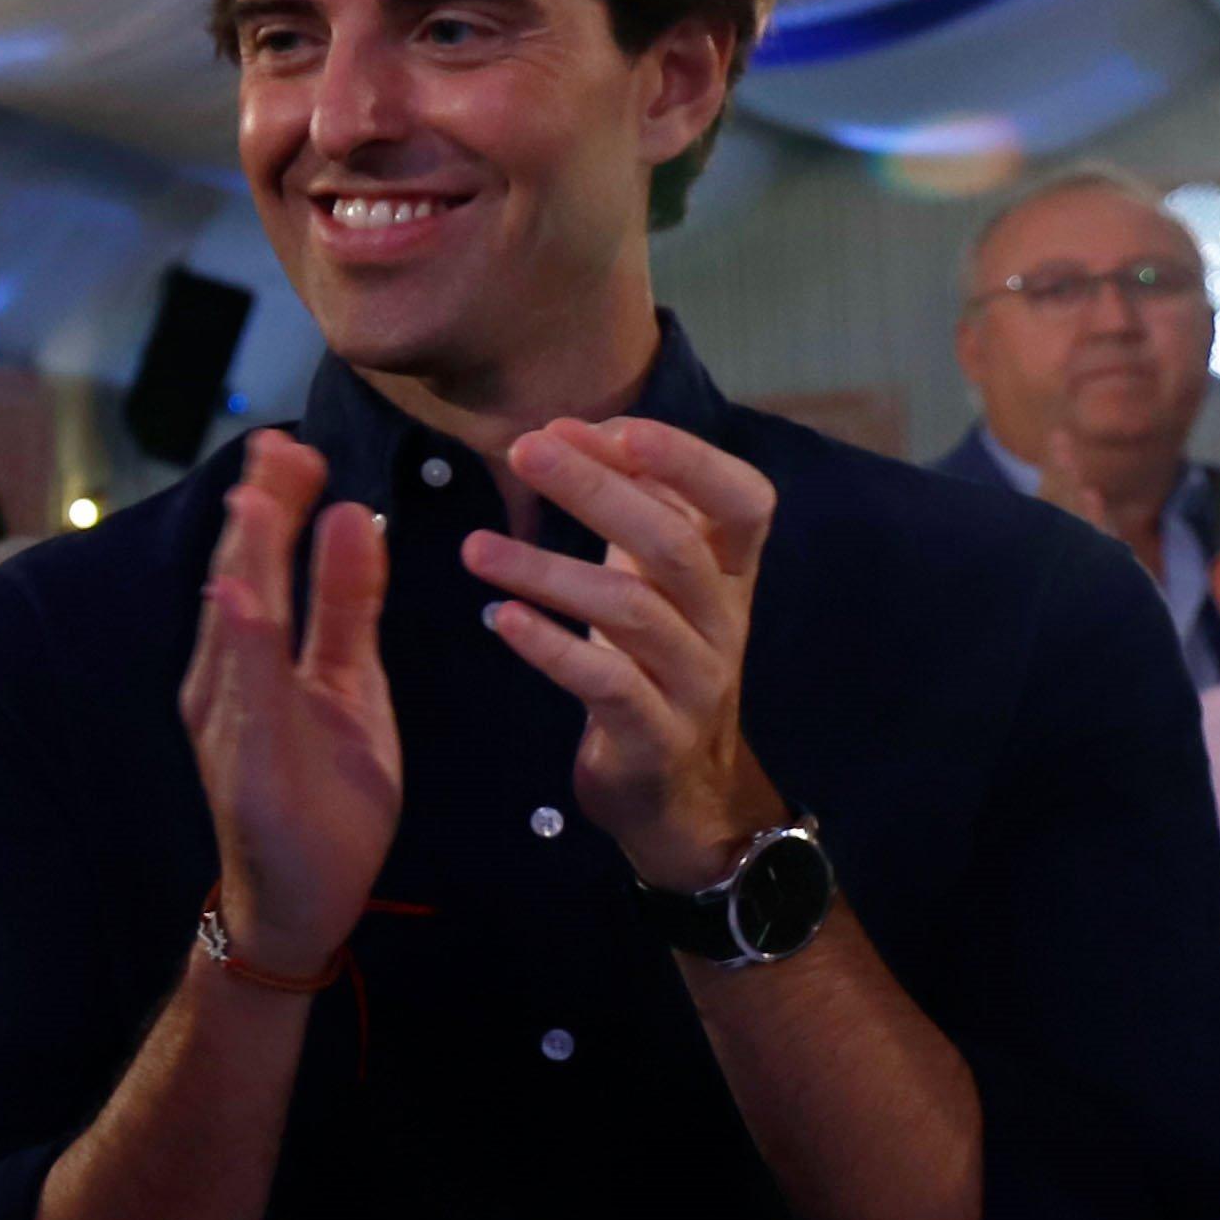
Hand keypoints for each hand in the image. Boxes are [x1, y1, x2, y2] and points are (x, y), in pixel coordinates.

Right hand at [182, 433, 396, 976]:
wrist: (298, 902)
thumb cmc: (321, 796)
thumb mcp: (349, 687)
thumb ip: (346, 606)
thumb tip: (354, 515)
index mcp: (250, 658)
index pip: (262, 563)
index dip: (276, 501)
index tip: (292, 441)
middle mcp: (224, 682)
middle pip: (240, 580)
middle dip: (258, 513)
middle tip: (277, 445)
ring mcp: (229, 723)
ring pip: (236, 628)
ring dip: (244, 562)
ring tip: (256, 499)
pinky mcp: (247, 766)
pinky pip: (245, 695)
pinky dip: (242, 643)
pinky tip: (244, 598)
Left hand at [476, 416, 784, 897]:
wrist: (679, 793)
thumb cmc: (654, 664)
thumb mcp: (656, 583)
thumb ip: (634, 511)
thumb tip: (574, 431)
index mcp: (731, 575)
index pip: (744, 500)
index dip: (689, 459)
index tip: (611, 427)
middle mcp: (724, 622)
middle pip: (673, 543)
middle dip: (597, 488)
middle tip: (522, 451)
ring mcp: (695, 682)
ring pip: (632, 612)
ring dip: (548, 569)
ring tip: (475, 548)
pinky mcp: (655, 736)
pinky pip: (608, 684)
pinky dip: (551, 648)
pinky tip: (501, 620)